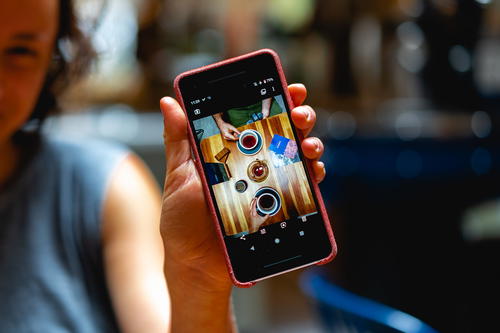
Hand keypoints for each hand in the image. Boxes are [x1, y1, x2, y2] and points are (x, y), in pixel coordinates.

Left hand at [159, 83, 324, 289]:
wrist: (196, 264)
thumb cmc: (183, 221)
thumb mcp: (178, 176)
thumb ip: (179, 141)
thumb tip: (169, 102)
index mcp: (230, 151)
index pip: (254, 118)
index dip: (272, 99)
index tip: (285, 86)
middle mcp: (253, 163)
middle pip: (284, 131)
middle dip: (298, 115)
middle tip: (299, 112)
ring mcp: (269, 184)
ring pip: (299, 155)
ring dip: (311, 143)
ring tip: (308, 143)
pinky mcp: (281, 206)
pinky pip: (304, 186)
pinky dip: (314, 174)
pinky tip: (313, 169)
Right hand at [213, 113, 239, 140]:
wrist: (221, 125)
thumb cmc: (225, 125)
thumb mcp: (232, 127)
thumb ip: (236, 130)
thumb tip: (240, 133)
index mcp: (226, 134)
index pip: (234, 138)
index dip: (237, 137)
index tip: (240, 135)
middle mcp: (225, 137)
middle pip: (233, 138)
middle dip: (236, 136)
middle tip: (236, 132)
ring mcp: (225, 138)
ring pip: (232, 138)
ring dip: (234, 136)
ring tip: (233, 132)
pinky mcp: (225, 138)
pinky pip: (230, 138)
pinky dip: (232, 136)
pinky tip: (231, 133)